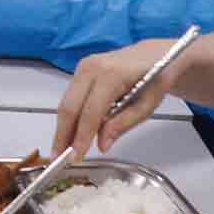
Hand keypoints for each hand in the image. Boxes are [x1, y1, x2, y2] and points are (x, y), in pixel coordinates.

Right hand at [52, 38, 183, 155]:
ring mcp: (83, 66)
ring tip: (63, 150)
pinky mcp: (80, 70)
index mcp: (112, 74)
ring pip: (66, 102)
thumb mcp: (148, 104)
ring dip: (63, 128)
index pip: (91, 112)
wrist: (154, 55)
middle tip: (59, 158)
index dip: (81, 136)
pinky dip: (69, 117)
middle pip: (70, 106)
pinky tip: (71, 134)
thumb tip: (102, 144)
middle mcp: (92, 67)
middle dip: (63, 134)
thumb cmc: (155, 78)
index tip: (76, 157)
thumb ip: (124, 123)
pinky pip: (70, 97)